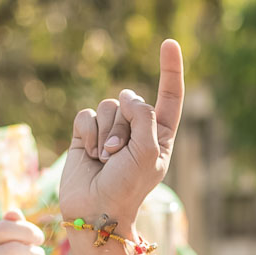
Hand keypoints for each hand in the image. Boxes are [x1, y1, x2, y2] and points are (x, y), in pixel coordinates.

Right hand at [58, 39, 184, 232]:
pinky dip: (87, 134)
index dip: (170, 70)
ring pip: (107, 107)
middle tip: (119, 156)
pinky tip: (89, 156)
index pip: (169, 96)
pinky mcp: (85, 135)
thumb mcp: (149, 150)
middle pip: (130, 101)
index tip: (169, 42)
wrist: (96, 211)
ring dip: (106, 134)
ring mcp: (109, 132)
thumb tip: (126, 96)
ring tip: (105, 159)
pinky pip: (86, 115)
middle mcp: (136, 130)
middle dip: (124, 126)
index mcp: (160, 135)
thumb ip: (144, 115)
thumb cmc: (128, 187)